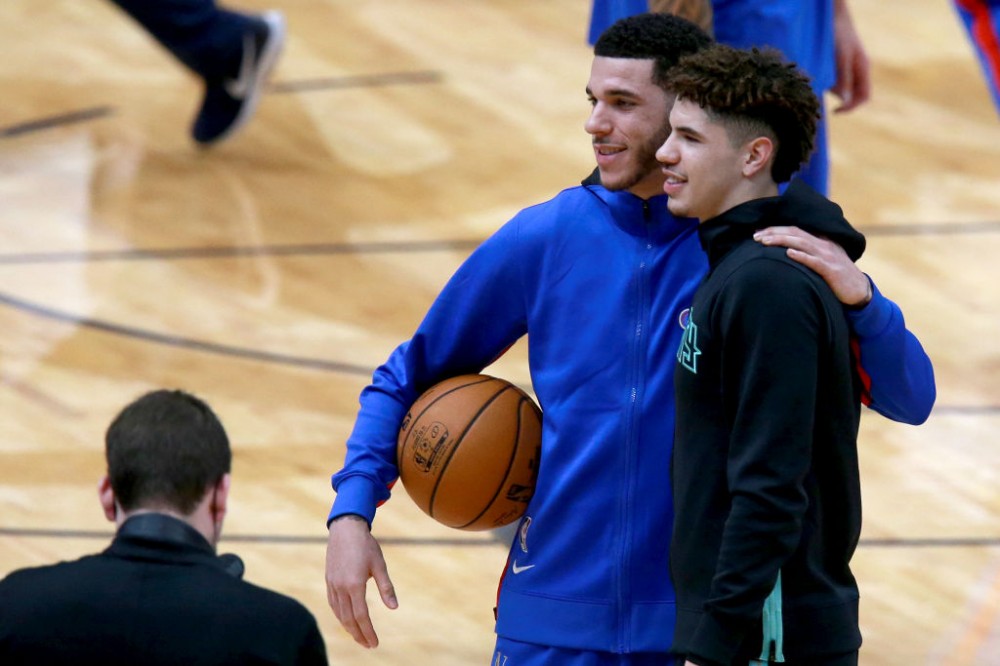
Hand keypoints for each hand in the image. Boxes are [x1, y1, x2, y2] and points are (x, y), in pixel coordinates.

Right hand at [325, 515, 397, 647]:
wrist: (345, 529)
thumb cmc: (366, 545)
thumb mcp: (379, 565)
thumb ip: (386, 588)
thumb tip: (394, 607)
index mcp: (355, 584)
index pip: (361, 616)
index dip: (368, 631)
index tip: (374, 643)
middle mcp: (341, 587)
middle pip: (348, 619)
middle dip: (358, 634)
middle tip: (368, 645)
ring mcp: (333, 584)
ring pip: (339, 613)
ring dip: (348, 627)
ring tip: (359, 636)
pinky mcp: (329, 580)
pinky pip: (333, 604)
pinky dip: (340, 616)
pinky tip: (346, 619)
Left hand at [754, 226, 870, 306]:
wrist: (859, 290)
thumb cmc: (837, 276)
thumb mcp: (823, 260)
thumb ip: (808, 253)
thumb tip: (785, 252)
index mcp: (821, 241)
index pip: (795, 230)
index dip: (776, 229)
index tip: (758, 232)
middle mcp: (824, 245)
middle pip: (795, 233)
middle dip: (774, 232)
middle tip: (755, 236)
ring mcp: (828, 256)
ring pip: (802, 243)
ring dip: (781, 241)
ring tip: (764, 241)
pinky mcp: (831, 270)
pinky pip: (814, 261)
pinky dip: (801, 256)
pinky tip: (788, 254)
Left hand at [831, 0, 870, 112]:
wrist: (832, 15)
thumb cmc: (838, 33)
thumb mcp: (841, 57)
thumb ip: (844, 78)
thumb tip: (845, 101)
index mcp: (863, 68)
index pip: (863, 96)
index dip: (851, 107)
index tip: (835, 111)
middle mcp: (857, 70)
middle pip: (851, 94)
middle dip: (837, 96)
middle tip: (822, 88)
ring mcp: (848, 67)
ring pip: (840, 87)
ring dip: (829, 87)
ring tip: (820, 73)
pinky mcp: (837, 63)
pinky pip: (833, 79)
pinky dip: (825, 80)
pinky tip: (818, 70)